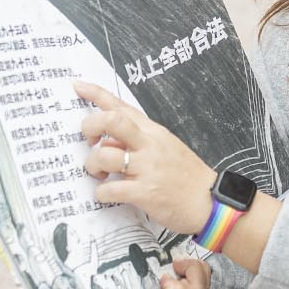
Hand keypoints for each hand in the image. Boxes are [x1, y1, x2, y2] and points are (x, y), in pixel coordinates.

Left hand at [75, 81, 216, 235]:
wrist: (210, 202)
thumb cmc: (187, 176)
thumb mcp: (166, 147)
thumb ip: (138, 141)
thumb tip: (108, 141)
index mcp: (153, 132)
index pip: (122, 107)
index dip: (97, 94)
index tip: (78, 86)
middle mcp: (149, 146)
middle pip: (111, 121)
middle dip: (89, 127)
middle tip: (88, 140)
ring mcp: (147, 168)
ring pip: (104, 156)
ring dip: (92, 166)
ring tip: (99, 175)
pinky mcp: (145, 192)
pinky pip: (110, 189)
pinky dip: (101, 192)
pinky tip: (107, 193)